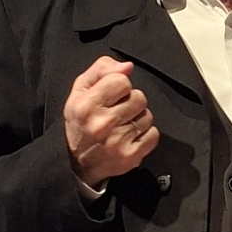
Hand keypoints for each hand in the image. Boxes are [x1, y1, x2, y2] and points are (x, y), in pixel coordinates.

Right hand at [64, 55, 157, 185]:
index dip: (119, 85)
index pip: (121, 80)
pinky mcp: (131, 156)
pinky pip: (153, 134)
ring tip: (122, 125)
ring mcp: (118, 142)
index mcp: (86, 106)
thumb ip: (101, 70)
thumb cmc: (80, 123)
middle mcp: (102, 124)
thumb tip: (128, 67)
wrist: (78, 165)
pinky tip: (130, 137)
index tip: (111, 95)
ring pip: (147, 115)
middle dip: (130, 101)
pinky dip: (145, 135)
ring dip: (137, 118)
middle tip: (116, 112)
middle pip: (138, 97)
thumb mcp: (79, 91)